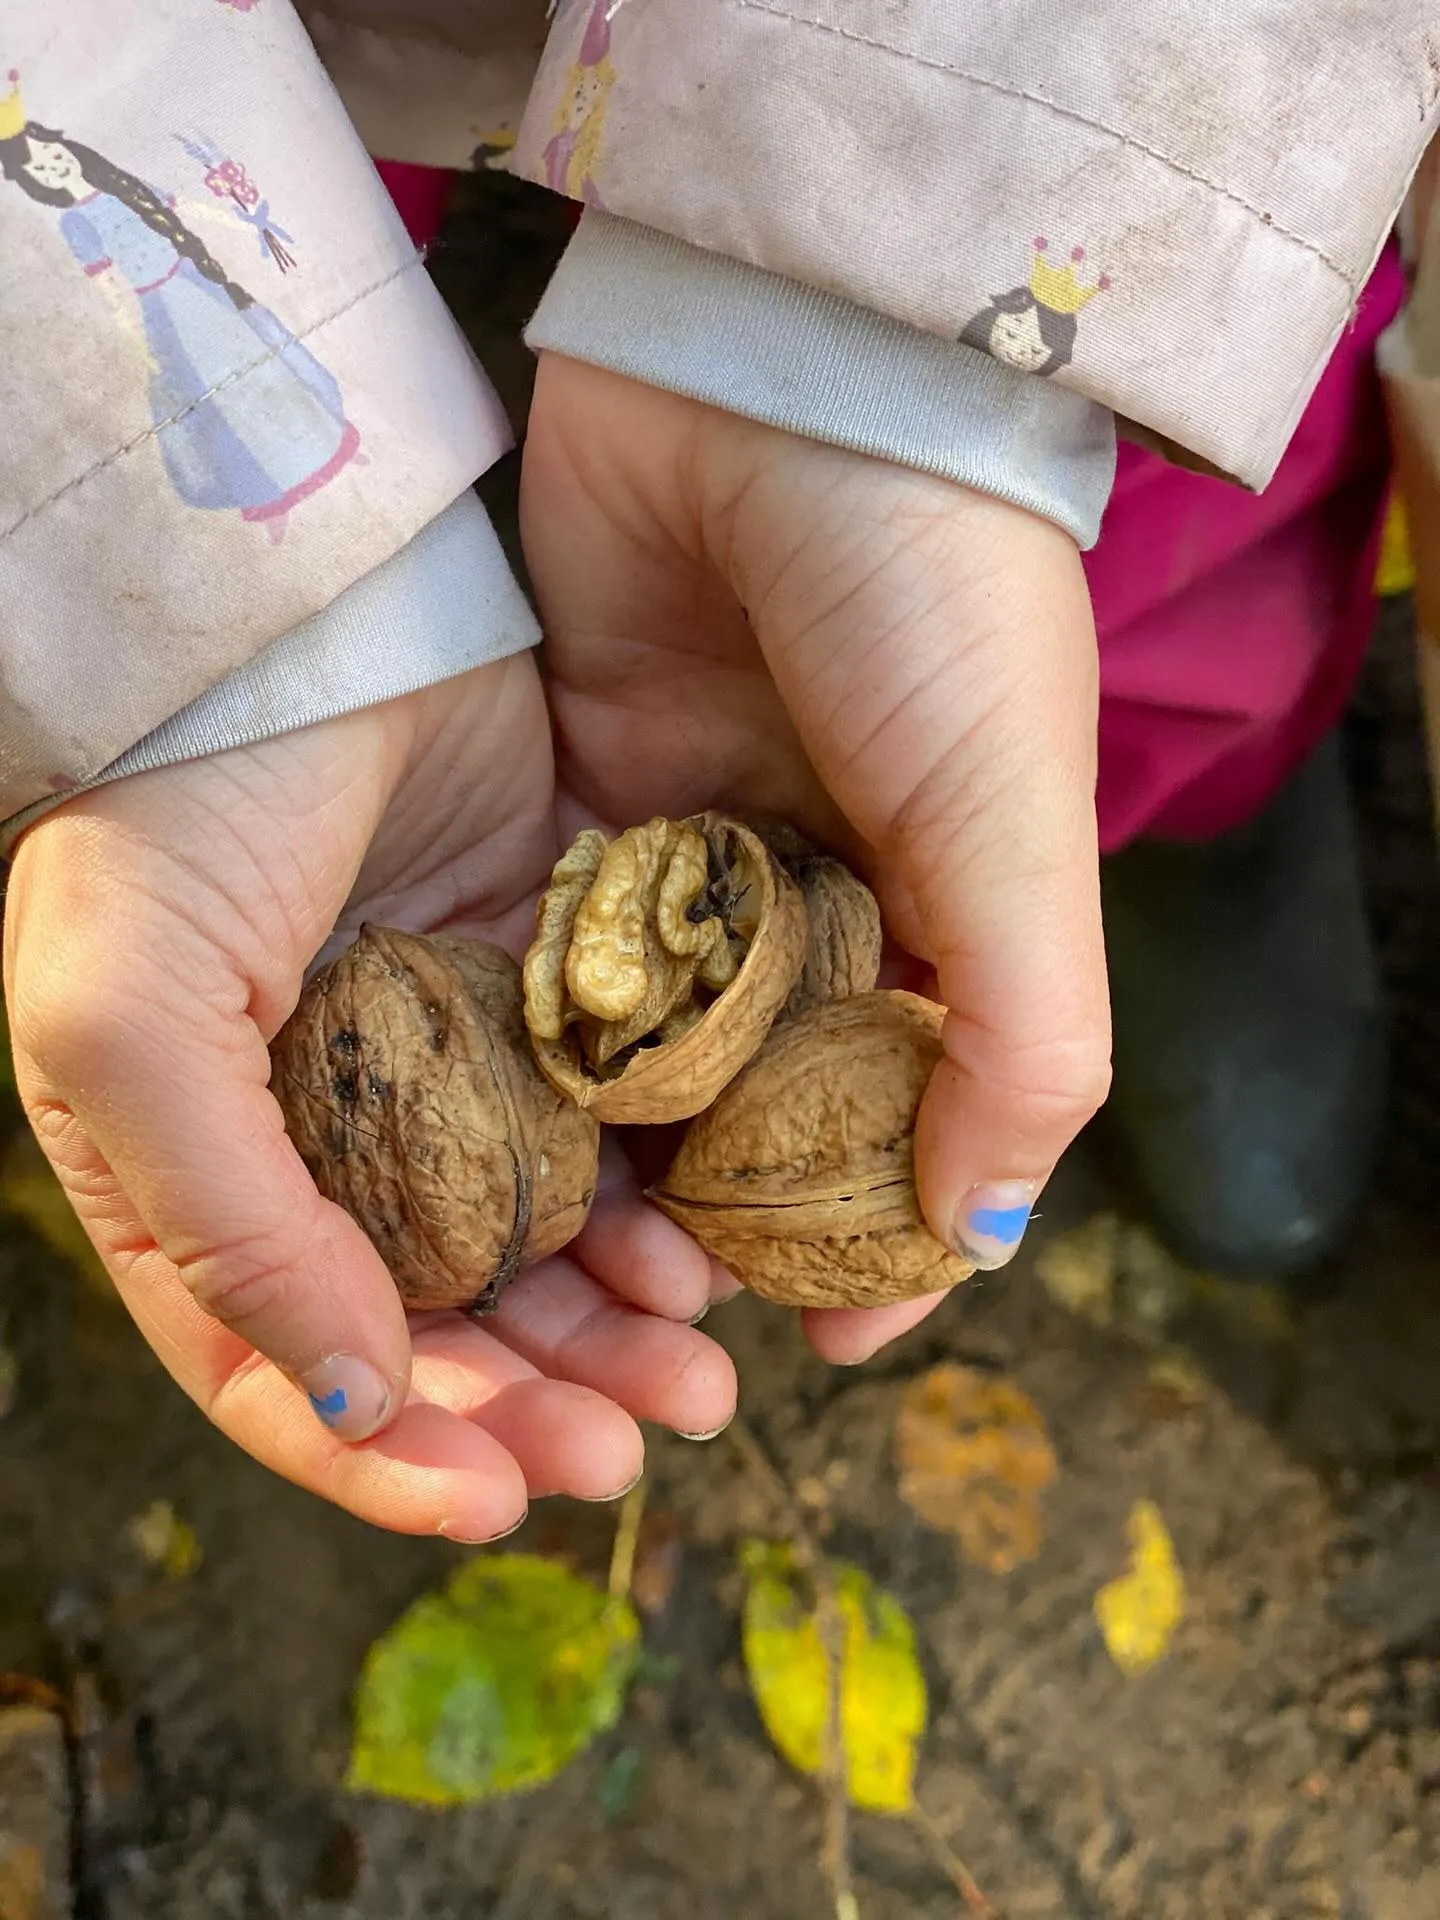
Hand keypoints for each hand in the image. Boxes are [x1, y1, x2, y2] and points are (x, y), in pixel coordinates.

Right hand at [3, 662, 735, 1536]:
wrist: (305, 611)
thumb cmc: (176, 816)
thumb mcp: (132, 1024)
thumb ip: (226, 1223)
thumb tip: (357, 1395)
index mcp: (199, 1170)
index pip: (282, 1362)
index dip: (382, 1459)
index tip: (493, 1511)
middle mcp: (322, 1141)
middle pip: (436, 1328)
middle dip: (530, 1407)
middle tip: (630, 1454)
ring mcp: (441, 1073)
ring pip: (538, 1251)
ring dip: (611, 1331)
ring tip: (699, 1380)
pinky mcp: (545, 1002)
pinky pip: (610, 1141)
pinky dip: (651, 1210)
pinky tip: (701, 1250)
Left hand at [523, 358, 1111, 1360]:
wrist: (769, 377)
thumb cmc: (931, 600)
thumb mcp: (1010, 825)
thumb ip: (1024, 1031)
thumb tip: (984, 1233)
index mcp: (934, 909)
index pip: (912, 1112)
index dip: (879, 1233)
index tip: (828, 1343)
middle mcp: (809, 896)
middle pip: (761, 1108)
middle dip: (723, 1229)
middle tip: (667, 1342)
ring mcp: (684, 855)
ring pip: (644, 1058)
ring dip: (613, 1168)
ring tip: (570, 1280)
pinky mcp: (575, 806)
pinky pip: (552, 962)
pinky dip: (532, 1055)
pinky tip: (491, 1151)